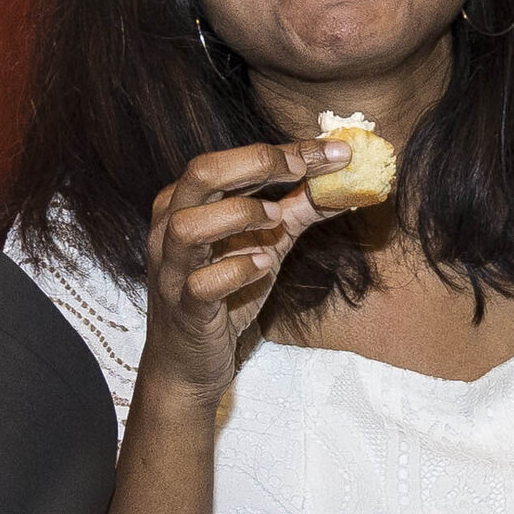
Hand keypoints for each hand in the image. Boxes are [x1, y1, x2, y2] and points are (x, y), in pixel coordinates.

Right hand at [131, 139, 348, 403]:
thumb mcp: (264, 245)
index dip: (283, 152)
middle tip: (302, 170)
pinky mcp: (184, 309)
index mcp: (187, 203)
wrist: (189, 363)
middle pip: (200, 174)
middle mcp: (171, 228)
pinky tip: (263, 266)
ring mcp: (173, 269)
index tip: (332, 150)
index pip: (230, 161)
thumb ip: (295, 211)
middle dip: (256, 164)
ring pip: (188, 226)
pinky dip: (236, 270)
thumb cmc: (224, 296)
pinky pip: (201, 284)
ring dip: (238, 214)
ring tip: (275, 220)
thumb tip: (342, 183)